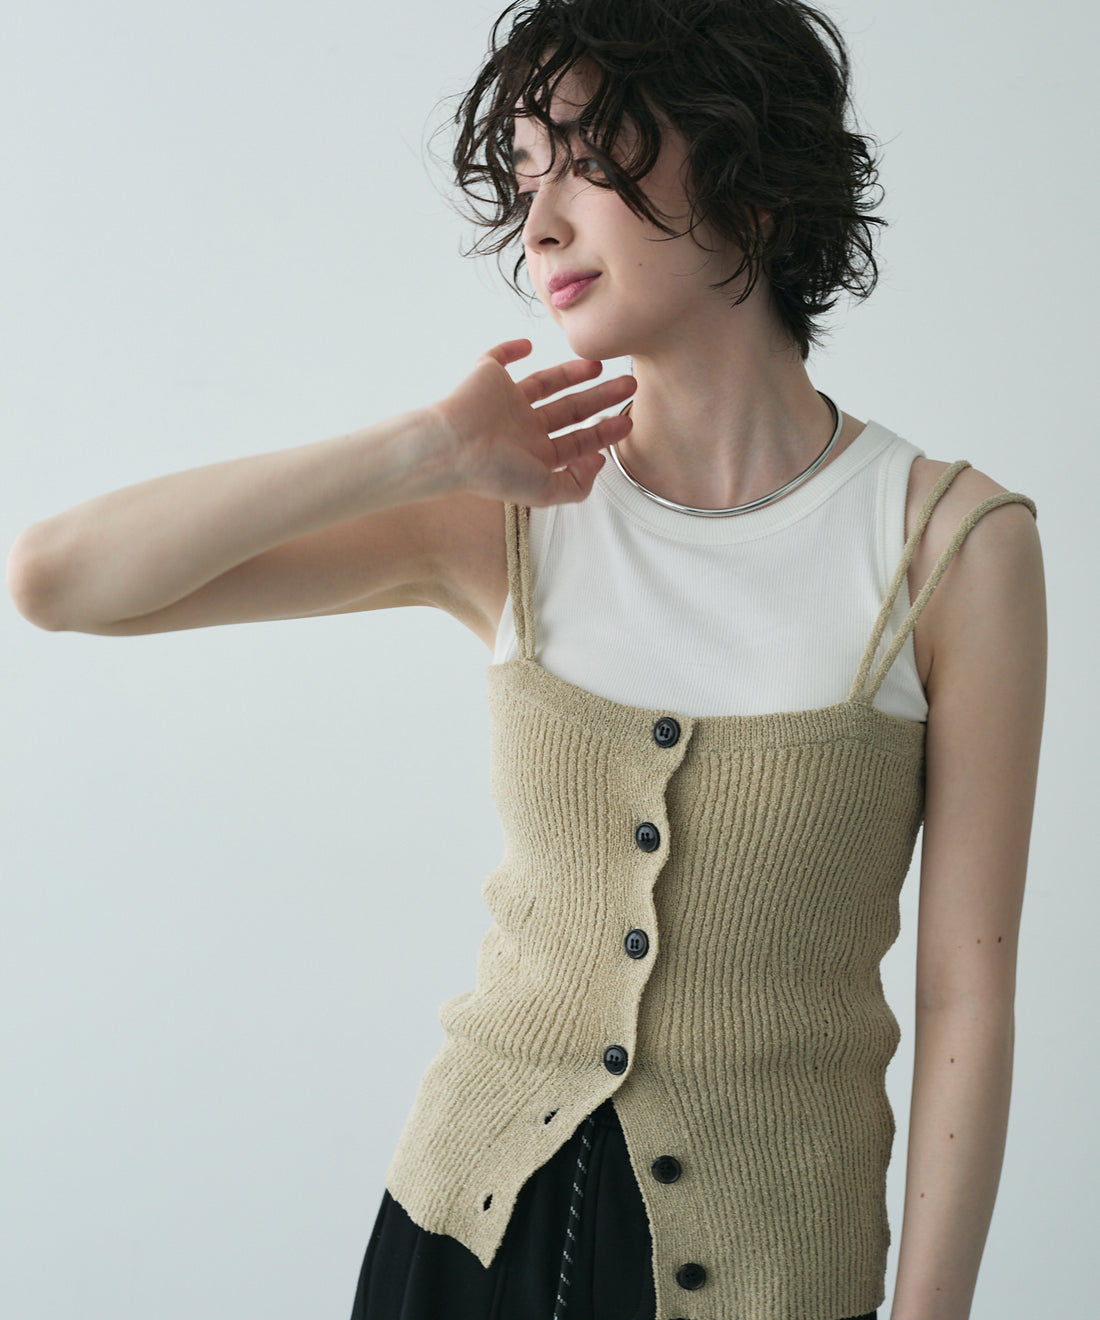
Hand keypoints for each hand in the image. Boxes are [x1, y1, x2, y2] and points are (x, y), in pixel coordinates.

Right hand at [429, 339, 634, 506]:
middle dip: (600, 398)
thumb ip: (577, 484)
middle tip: (629, 385)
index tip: (628, 420)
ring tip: (599, 365)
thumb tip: (598, 461)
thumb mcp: (545, 490)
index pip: (576, 442)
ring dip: (571, 373)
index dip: (603, 433)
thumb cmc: (494, 471)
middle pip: (569, 410)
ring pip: (544, 382)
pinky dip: (511, 349)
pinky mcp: (486, 377)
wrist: (454, 446)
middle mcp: (521, 428)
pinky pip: (498, 358)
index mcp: (534, 454)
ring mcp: (504, 402)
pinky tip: (529, 345)